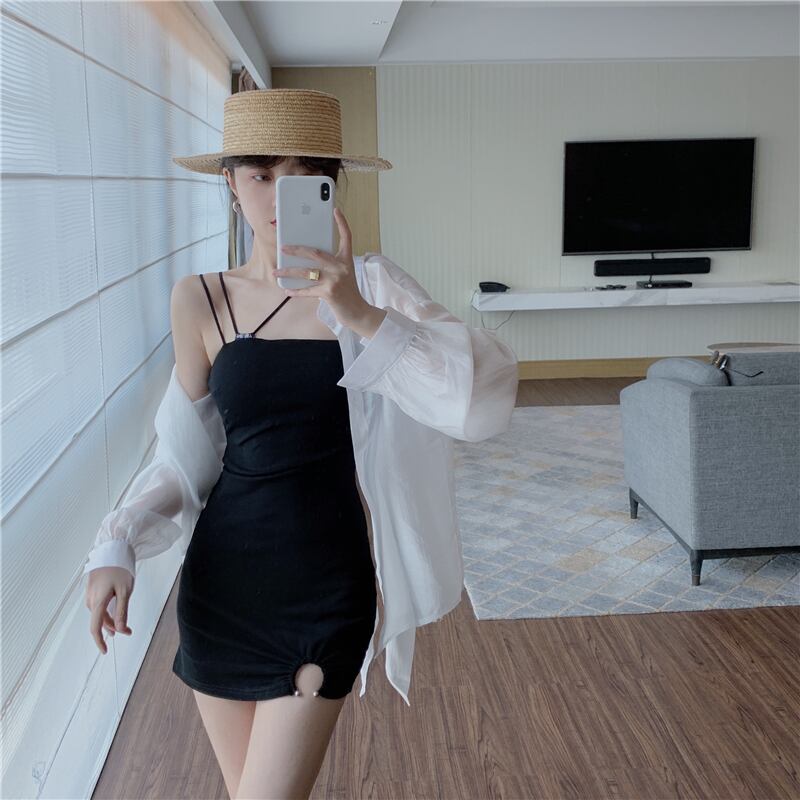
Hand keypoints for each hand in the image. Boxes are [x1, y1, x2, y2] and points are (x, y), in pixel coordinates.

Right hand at [86, 566, 133, 653]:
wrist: (112, 550)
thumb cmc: (120, 568)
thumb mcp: (125, 591)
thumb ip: (122, 611)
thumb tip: (120, 629)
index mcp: (98, 601)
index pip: (95, 627)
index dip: (99, 641)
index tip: (105, 651)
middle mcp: (90, 599)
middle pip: (99, 621)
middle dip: (112, 628)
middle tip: (128, 631)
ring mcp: (90, 594)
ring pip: (99, 613)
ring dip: (110, 620)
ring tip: (123, 624)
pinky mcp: (93, 589)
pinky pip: (98, 605)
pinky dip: (107, 611)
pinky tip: (115, 611)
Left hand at [274, 207, 369, 325]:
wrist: (358, 312)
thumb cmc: (347, 292)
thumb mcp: (342, 274)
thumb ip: (329, 265)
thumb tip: (305, 259)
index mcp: (346, 260)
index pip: (346, 237)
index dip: (342, 223)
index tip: (336, 210)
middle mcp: (342, 267)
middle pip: (315, 252)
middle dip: (296, 249)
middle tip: (282, 247)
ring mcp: (335, 280)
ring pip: (306, 272)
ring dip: (288, 272)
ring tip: (276, 272)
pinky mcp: (329, 293)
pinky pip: (307, 290)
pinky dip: (296, 291)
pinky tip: (287, 290)